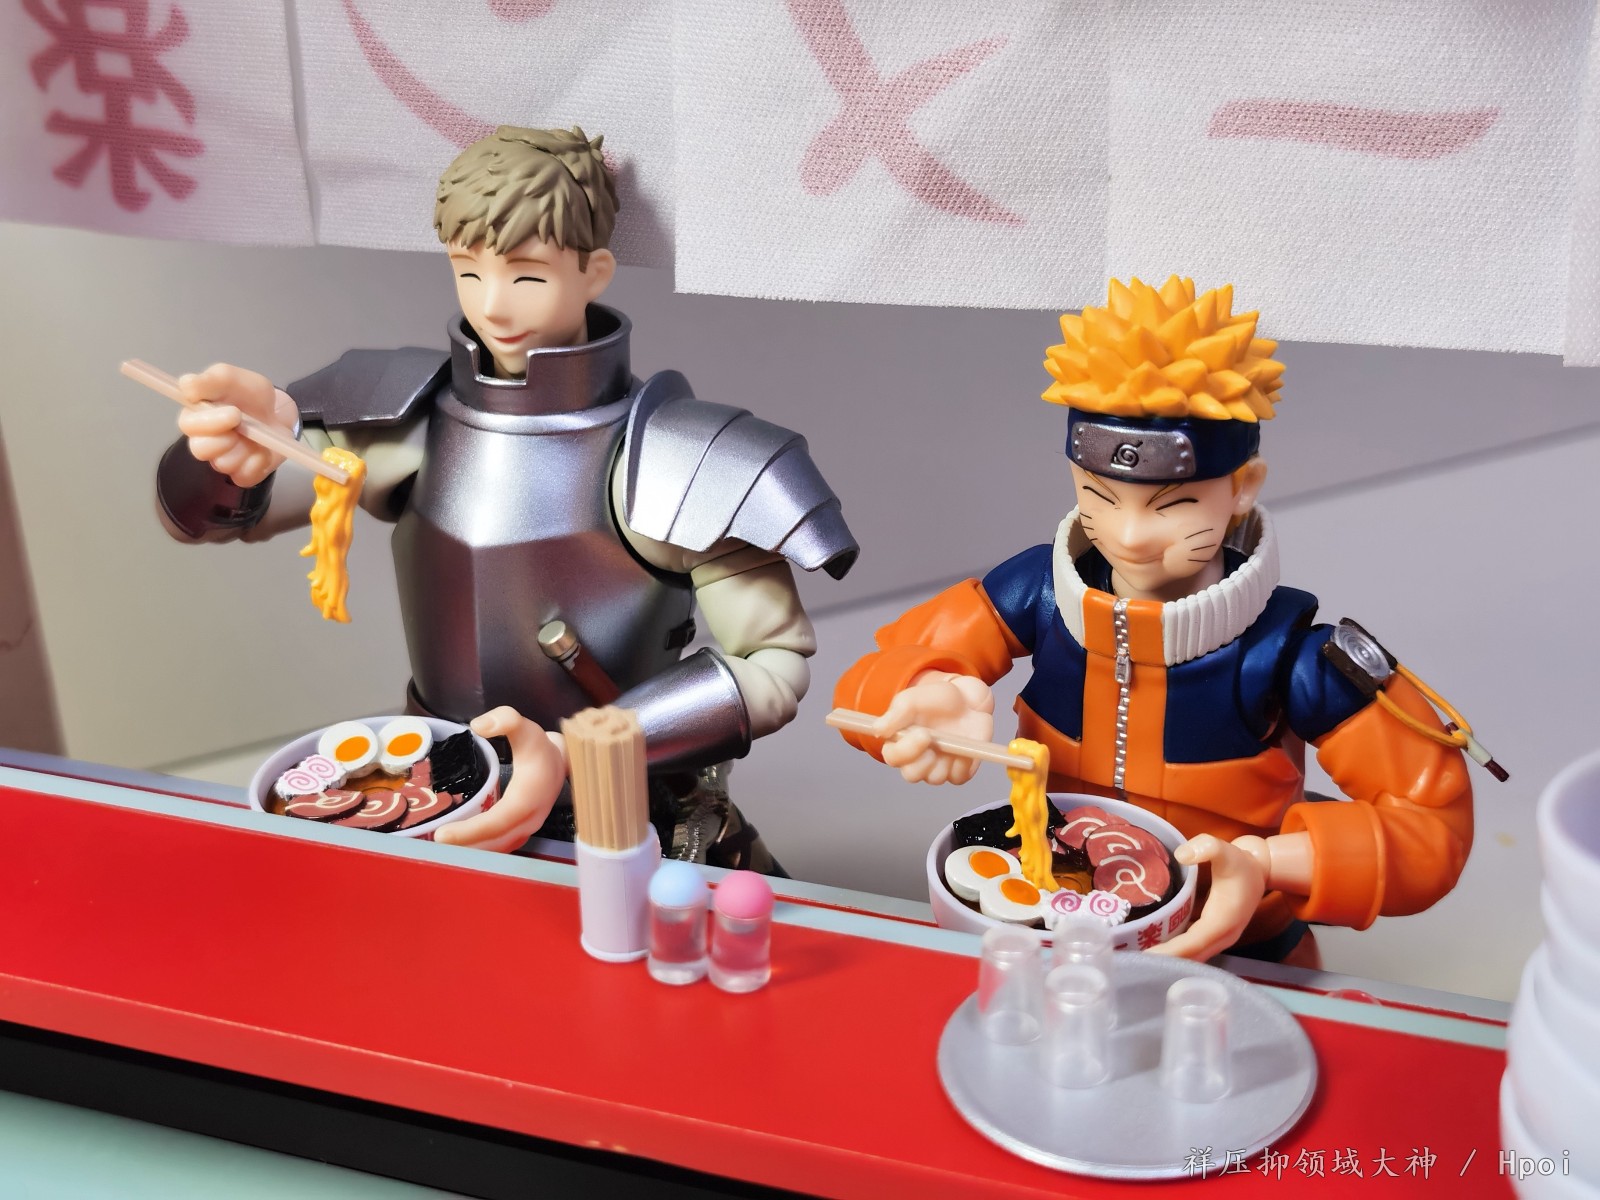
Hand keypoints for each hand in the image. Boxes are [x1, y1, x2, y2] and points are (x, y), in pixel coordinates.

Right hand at [177, 363, 298, 486]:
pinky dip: (259, 462)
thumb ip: (211, 379)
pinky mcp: (242, 474)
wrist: (278, 413)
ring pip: (223, 464)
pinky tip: (264, 449)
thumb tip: (186, 385)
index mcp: (197, 416)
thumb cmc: (250, 395)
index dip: (207, 422)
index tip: (233, 413)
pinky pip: (245, 476)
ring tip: (255, 434)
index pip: (187, 425)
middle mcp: (205, 441)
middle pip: (200, 450)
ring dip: (244, 447)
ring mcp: (223, 460)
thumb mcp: (233, 378)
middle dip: (224, 437)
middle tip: (243, 423)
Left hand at [434, 707, 566, 853]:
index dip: (469, 832)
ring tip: (437, 849)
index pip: (496, 823)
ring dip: (468, 852)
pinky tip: (457, 847)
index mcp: (527, 800)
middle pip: (492, 843)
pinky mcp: (521, 833)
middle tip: (429, 844)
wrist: (561, 764)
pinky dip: (477, 850)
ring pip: (495, 850)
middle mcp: (528, 821)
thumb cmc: (540, 748)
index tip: (442, 835)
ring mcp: (526, 830)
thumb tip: (478, 725)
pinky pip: (497, 847)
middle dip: (461, 847)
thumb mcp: (526, 728)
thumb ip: (505, 719)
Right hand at [874, 672, 994, 785]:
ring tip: (952, 738)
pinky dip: (962, 763)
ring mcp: (938, 767)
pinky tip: (964, 744)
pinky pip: (958, 777)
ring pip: (935, 778)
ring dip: (943, 759)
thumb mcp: (913, 700)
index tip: (922, 733)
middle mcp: (917, 758)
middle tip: (933, 739)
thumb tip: (877, 729)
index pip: (893, 757)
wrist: (967, 700)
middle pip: (912, 775)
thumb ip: (895, 714)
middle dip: (922, 761)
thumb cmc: (937, 700)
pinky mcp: (958, 771)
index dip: (904, 751)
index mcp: (901, 742)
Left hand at [1148, 834, 1268, 960]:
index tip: (1147, 956)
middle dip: (1165, 961)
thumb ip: (1206, 847)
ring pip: (1193, 957)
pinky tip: (1155, 950)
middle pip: (1191, 956)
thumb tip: (1181, 855)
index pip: (1193, 944)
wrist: (1259, 871)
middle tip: (1134, 961)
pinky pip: (1194, 951)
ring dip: (1170, 960)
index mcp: (1223, 921)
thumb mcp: (1224, 850)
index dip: (1170, 952)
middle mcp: (1223, 937)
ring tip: (1139, 959)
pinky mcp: (1215, 936)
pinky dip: (1177, 954)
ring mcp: (1220, 939)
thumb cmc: (1240, 862)